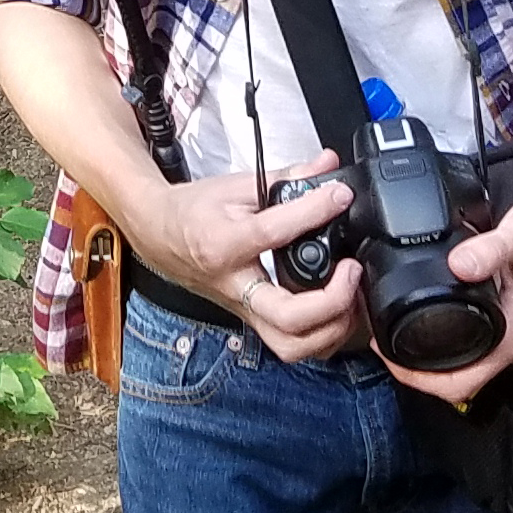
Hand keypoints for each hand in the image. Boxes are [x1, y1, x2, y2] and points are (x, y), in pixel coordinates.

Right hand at [136, 153, 366, 362]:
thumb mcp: (236, 186)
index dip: (315, 210)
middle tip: (351, 269)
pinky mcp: (252, 321)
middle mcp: (235, 286)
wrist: (160, 235)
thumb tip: (326, 166)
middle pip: (287, 316)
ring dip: (330, 328)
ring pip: (291, 345)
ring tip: (350, 296)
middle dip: (331, 299)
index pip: (273, 232)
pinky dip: (322, 337)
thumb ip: (286, 177)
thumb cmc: (194, 212)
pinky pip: (291, 345)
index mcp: (224, 245)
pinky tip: (337, 312)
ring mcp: (244, 310)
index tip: (340, 196)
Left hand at [380, 165, 512, 407]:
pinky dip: (444, 338)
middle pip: (458, 380)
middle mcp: (512, 339)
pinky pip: (473, 341)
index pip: (461, 384)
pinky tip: (425, 312)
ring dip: (428, 357)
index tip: (387, 357)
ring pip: (465, 362)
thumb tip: (458, 264)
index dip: (418, 379)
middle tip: (380, 344)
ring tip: (392, 333)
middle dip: (415, 372)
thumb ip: (491, 249)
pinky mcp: (511, 314)